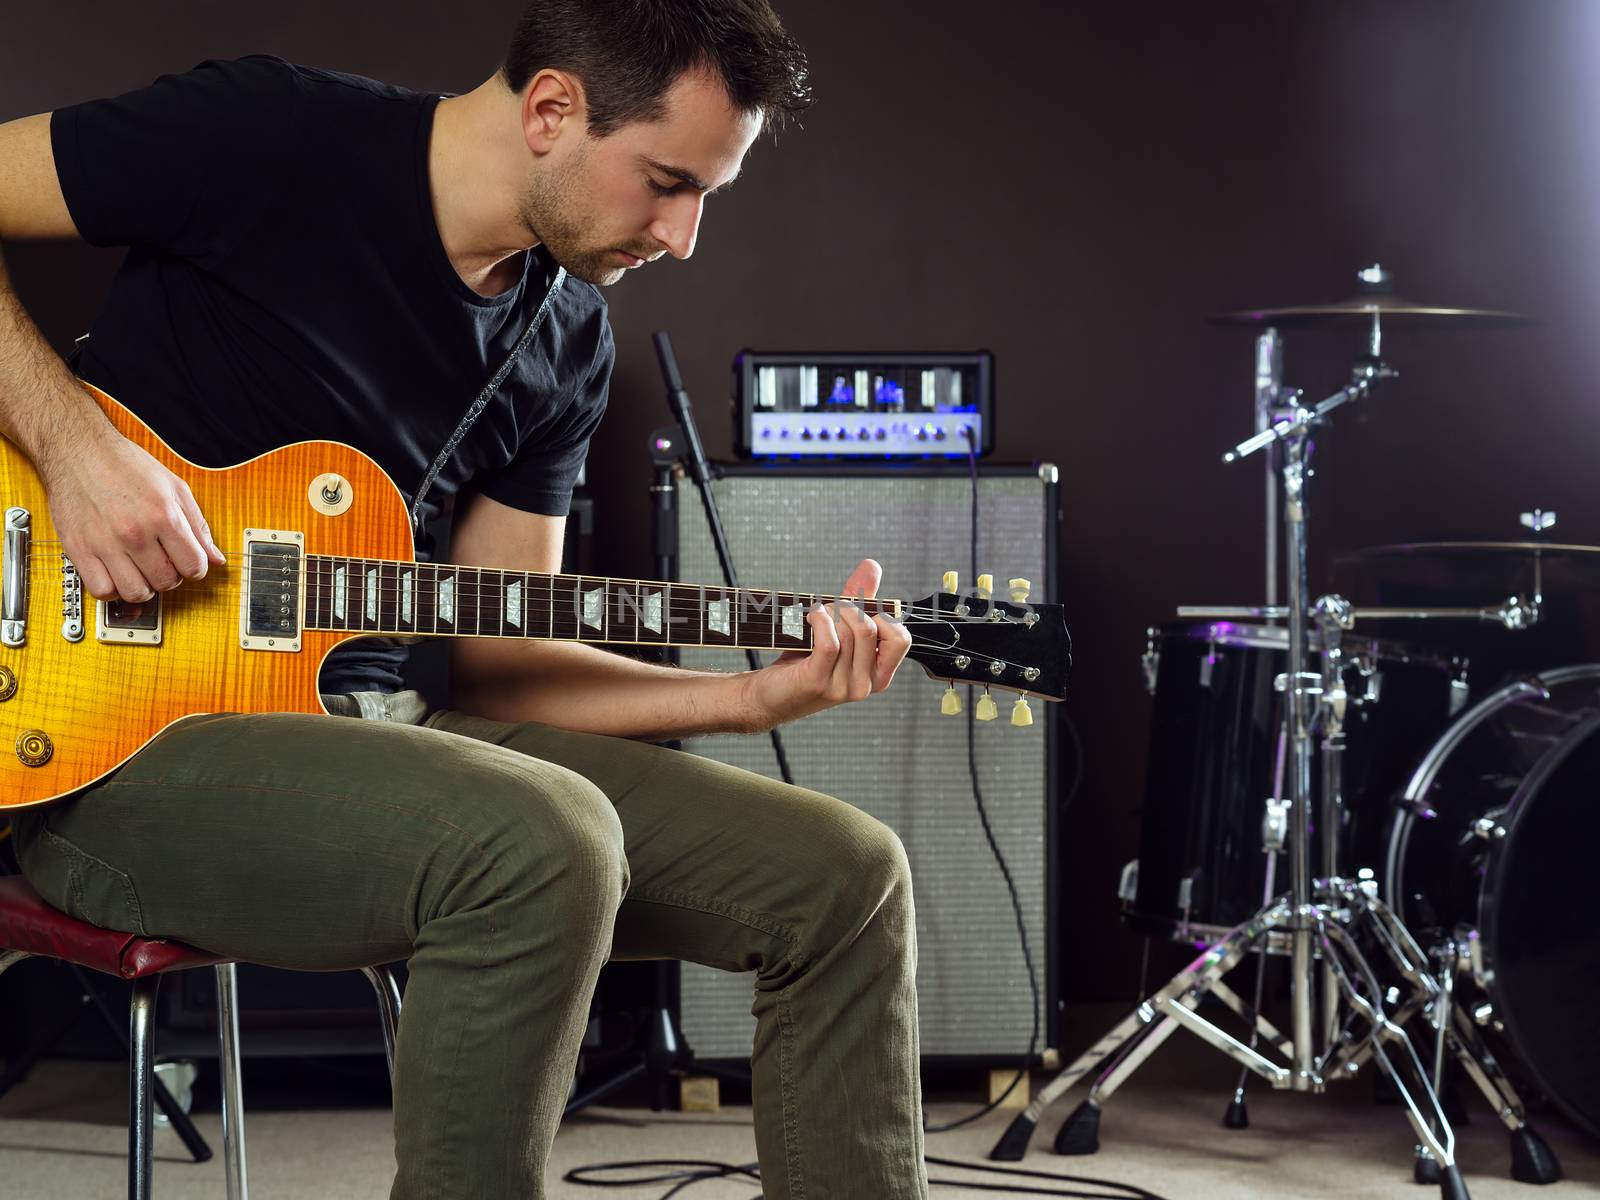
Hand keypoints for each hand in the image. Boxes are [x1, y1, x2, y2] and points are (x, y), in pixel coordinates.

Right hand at [41, 421, 225, 601]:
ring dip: (144, 587)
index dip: (196, 568)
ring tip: (140, 570)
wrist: (79, 450)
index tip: (188, 562)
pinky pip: (101, 590)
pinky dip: (112, 589)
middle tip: (163, 562)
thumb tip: (216, 559)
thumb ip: (198, 526)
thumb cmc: (127, 466)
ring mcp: (105, 543)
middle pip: (166, 582)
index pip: (194, 566)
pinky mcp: (79, 549)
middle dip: (171, 576)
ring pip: (135, 592)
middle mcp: (135, 532)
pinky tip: (116, 573)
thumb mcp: (174, 488)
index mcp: (163, 515)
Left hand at [738, 558, 912, 731]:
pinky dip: (820, 620)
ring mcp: (843, 687)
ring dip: (830, 613)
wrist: (768, 696)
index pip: (901, 639)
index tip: (857, 612)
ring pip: (851, 633)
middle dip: (848, 609)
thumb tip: (872, 566)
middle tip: (829, 610)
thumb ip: (858, 601)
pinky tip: (810, 617)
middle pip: (870, 628)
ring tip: (816, 615)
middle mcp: (865, 685)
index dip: (881, 617)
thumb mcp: (838, 632)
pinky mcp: (818, 681)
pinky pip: (831, 642)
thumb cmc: (804, 662)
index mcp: (877, 675)